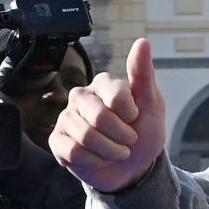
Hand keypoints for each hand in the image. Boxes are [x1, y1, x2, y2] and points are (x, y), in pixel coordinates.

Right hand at [50, 38, 165, 192]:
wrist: (133, 167)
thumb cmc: (143, 132)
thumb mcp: (152, 104)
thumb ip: (144, 74)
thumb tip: (142, 41)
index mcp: (104, 83)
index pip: (116, 96)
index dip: (132, 114)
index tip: (136, 117)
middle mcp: (81, 96)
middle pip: (99, 118)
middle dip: (122, 136)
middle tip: (129, 139)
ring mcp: (66, 118)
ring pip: (86, 138)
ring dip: (111, 151)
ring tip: (116, 150)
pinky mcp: (56, 140)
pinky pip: (73, 152)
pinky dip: (94, 160)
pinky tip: (98, 157)